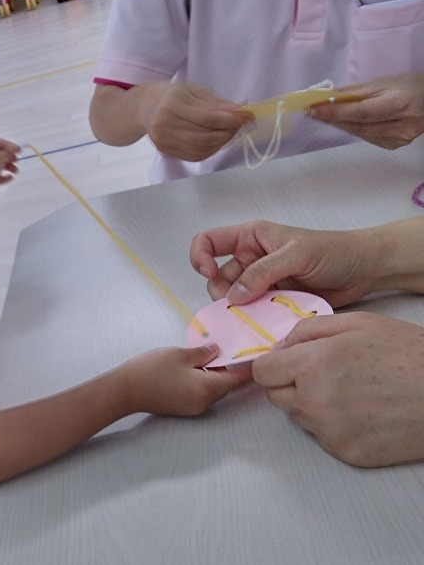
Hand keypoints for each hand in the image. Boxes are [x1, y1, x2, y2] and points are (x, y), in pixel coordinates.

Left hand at [0, 138, 20, 200]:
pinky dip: (4, 176)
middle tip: (17, 161)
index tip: (19, 151)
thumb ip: (9, 152)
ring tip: (16, 171)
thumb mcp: (1, 156)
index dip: (10, 145)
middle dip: (10, 157)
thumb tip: (14, 149)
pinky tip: (10, 178)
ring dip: (9, 167)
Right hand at [124, 344, 251, 416]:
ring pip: (213, 389)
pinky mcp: (182, 408)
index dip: (248, 367)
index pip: (238, 379)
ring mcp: (193, 407)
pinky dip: (203, 381)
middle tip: (228, 349)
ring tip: (206, 357)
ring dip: (214, 375)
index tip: (258, 355)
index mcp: (208, 389)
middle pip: (226, 385)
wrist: (124, 391)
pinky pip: (201, 393)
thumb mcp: (180, 354)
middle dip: (229, 369)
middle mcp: (205, 402)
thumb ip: (203, 352)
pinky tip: (192, 368)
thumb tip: (217, 350)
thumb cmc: (151, 370)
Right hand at [139, 81, 252, 161]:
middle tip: (240, 126)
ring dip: (221, 143)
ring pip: (201, 149)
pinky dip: (210, 150)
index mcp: (172, 104)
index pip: (207, 118)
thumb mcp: (195, 91)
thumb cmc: (173, 95)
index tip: (246, 117)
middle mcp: (164, 125)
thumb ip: (218, 103)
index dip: (230, 120)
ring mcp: (163, 141)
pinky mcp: (165, 151)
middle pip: (204, 136)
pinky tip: (216, 141)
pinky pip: (194, 156)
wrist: (145, 107)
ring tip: (229, 132)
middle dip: (228, 133)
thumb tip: (241, 112)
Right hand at [189, 220, 373, 306]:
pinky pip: (252, 314)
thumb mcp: (296, 254)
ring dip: (239, 310)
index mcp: (249, 239)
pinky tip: (263, 325)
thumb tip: (234, 296)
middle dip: (223, 293)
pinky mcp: (271, 303)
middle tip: (239, 306)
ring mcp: (259, 283)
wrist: (364, 270)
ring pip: (233, 301)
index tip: (209, 274)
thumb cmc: (332, 251)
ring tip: (256, 316)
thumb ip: (263, 272)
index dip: (200, 257)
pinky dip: (252, 321)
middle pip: (217, 279)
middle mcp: (249, 260)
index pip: (208, 242)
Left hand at [253, 312, 423, 466]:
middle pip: (275, 396)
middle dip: (291, 384)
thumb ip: (308, 331)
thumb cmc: (411, 356)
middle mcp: (315, 400)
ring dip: (313, 404)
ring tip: (353, 391)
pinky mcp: (345, 452)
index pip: (262, 372)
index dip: (273, 365)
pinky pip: (322, 437)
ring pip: (299, 416)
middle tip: (326, 374)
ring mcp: (329, 430)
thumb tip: (279, 347)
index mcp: (314, 364)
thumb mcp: (358, 324)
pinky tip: (363, 411)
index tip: (285, 364)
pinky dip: (335, 425)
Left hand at [308, 73, 423, 149]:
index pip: (361, 112)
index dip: (335, 112)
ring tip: (323, 116)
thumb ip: (355, 92)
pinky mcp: (395, 145)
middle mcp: (402, 126)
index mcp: (401, 105)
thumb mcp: (385, 83)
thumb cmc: (411, 86)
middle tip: (312, 112)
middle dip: (333, 119)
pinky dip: (354, 129)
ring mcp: (399, 139)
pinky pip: (368, 137)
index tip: (313, 109)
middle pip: (359, 126)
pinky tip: (345, 122)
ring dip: (341, 125)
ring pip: (361, 133)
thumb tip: (327, 97)